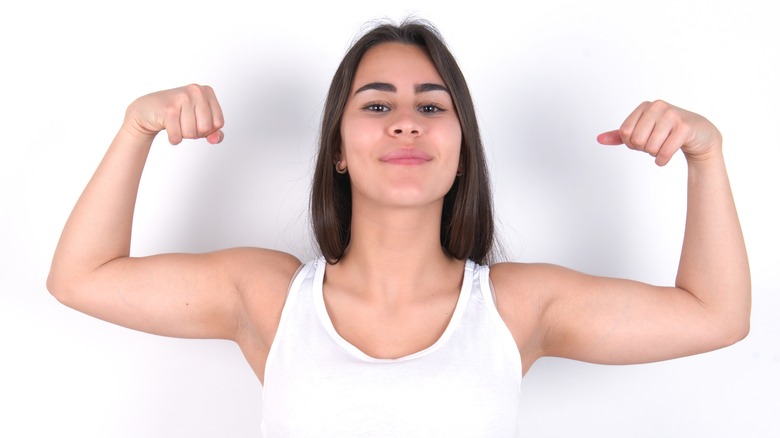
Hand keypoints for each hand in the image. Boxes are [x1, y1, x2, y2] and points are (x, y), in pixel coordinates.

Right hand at [123, 84, 223, 144]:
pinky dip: (173, 139)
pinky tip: (168, 128)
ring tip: (176, 124)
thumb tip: (216, 139)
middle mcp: (196, 91)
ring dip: (183, 135)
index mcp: (207, 91)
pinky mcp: (169, 109)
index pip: (219, 123)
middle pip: (206, 128)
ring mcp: (182, 98)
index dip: (208, 129)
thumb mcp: (199, 120)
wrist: (147, 110)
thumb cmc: (177, 115)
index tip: (196, 122)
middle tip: (184, 123)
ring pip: (192, 133)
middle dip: (195, 133)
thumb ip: (213, 131)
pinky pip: (178, 136)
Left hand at [597, 100, 721, 165]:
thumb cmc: (668, 133)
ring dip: (655, 155)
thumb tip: (598, 139)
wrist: (701, 135)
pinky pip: (664, 152)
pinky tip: (667, 156)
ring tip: (663, 147)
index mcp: (645, 106)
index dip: (631, 143)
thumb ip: (620, 135)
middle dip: (644, 149)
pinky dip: (662, 160)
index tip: (643, 141)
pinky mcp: (685, 127)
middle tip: (655, 145)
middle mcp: (658, 107)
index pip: (625, 132)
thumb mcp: (643, 131)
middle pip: (636, 140)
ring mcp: (672, 115)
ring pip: (650, 147)